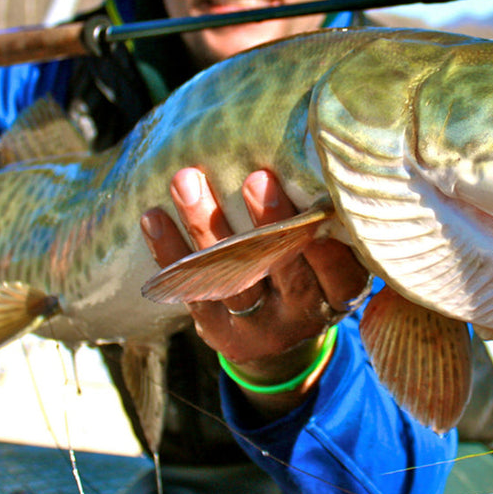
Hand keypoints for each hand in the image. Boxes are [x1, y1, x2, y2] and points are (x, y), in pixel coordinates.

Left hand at [140, 167, 368, 383]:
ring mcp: (259, 328)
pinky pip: (193, 292)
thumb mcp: (334, 257)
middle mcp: (303, 315)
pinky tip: (153, 217)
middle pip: (285, 269)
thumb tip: (313, 152)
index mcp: (339, 294)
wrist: (280, 341)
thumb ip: (329, 221)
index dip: (325, 241)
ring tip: (186, 181)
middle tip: (256, 178)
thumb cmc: (311, 271)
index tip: (316, 201)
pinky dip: (171, 252)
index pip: (337, 270)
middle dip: (269, 222)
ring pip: (231, 278)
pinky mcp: (219, 333)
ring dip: (206, 225)